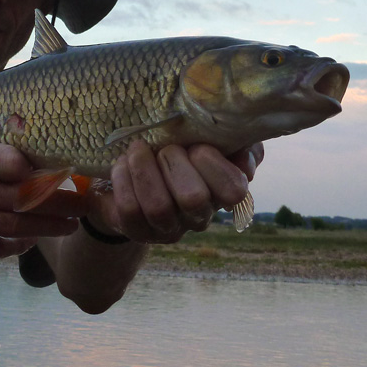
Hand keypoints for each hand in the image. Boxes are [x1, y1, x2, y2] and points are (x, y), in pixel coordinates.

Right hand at [0, 141, 80, 267]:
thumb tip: (39, 161)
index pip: (12, 162)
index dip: (44, 173)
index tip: (68, 178)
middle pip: (18, 197)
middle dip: (57, 203)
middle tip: (81, 207)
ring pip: (10, 225)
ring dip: (45, 228)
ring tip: (67, 226)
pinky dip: (15, 247)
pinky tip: (28, 243)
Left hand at [88, 140, 264, 243]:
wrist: (135, 167)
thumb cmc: (179, 148)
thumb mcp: (210, 137)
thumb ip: (237, 142)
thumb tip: (244, 164)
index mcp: (222, 192)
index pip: (233, 190)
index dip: (212, 163)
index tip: (195, 145)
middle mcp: (199, 216)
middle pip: (193, 198)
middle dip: (173, 162)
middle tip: (163, 147)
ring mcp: (167, 227)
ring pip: (158, 206)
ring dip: (143, 169)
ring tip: (137, 149)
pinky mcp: (137, 230)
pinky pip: (130, 209)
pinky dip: (123, 179)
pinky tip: (122, 163)